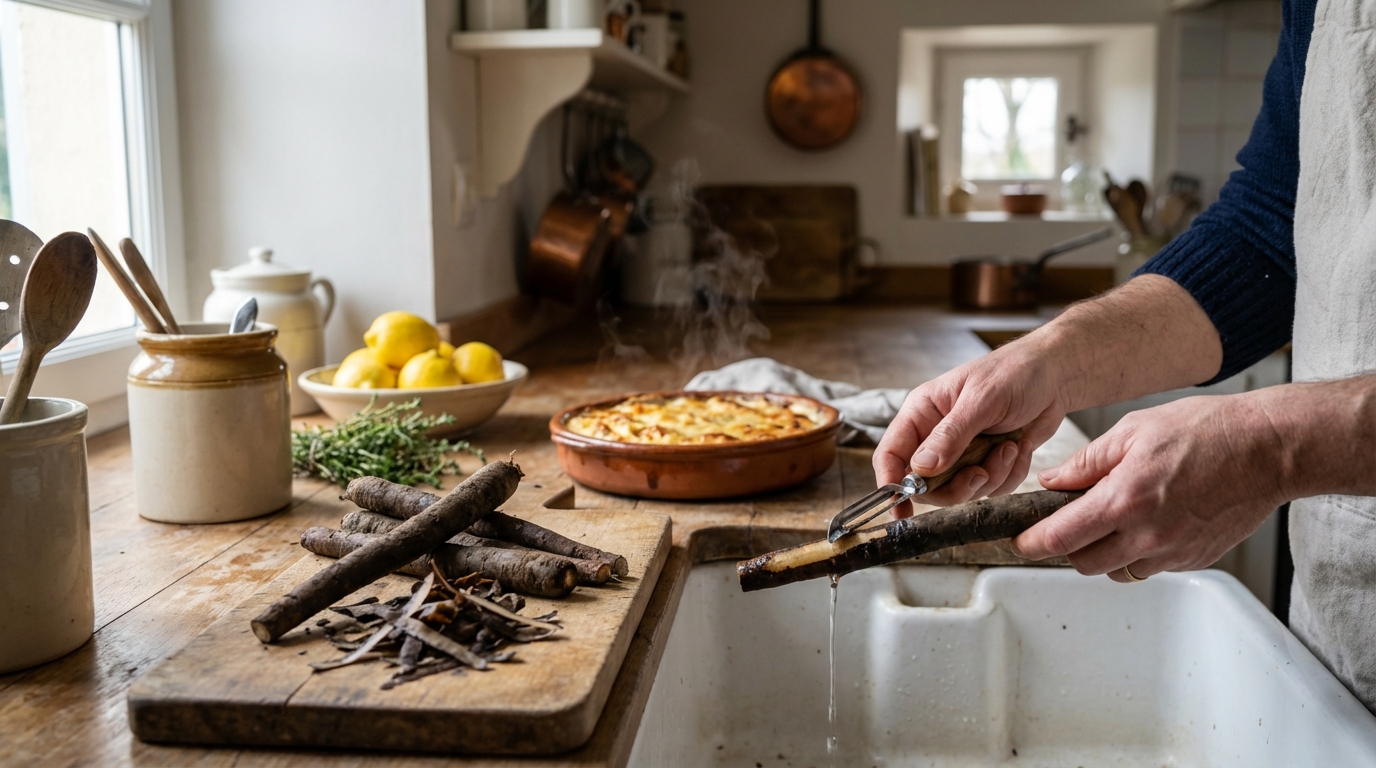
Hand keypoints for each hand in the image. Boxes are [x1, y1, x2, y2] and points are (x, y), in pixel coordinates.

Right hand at [874, 339, 1069, 511]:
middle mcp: (936, 436)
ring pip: (962, 490)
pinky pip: (991, 489)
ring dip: (991, 476)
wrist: (1055, 375)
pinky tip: (1018, 447)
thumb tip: (920, 468)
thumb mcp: (981, 400)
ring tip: (1008, 447)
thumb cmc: (1014, 372)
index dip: (890, 485)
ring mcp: (962, 452)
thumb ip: (950, 435)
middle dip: (957, 486)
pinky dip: (1009, 474)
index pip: (891, 455)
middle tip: (980, 473)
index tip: (900, 510)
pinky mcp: (987, 463)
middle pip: (927, 485)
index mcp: (922, 414)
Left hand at [1013, 393, 1286, 581]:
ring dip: (1104, 553)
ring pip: (1118, 571)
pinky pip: (1151, 568)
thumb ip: (1087, 462)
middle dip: (1068, 547)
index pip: (1061, 536)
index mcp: (1125, 500)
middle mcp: (1147, 535)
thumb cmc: (1207, 431)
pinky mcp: (1195, 559)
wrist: (1269, 448)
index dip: (1031, 543)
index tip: (1019, 542)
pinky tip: (1148, 523)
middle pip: (1084, 563)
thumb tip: (1053, 481)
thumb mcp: (1133, 431)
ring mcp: (1173, 552)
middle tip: (1069, 523)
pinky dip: (1139, 553)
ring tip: (1113, 521)